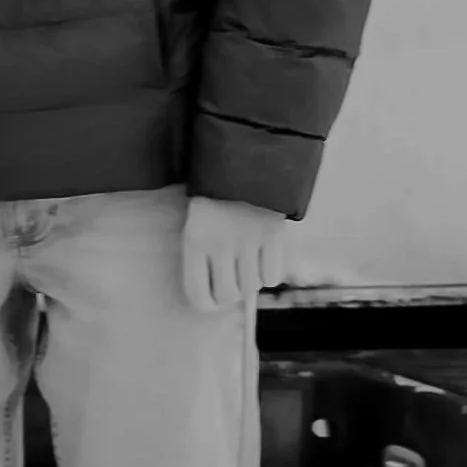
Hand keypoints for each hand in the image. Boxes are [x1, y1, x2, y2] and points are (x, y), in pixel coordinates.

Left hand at [181, 196, 286, 311]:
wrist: (242, 162)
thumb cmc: (216, 203)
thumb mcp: (199, 225)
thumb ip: (204, 259)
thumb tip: (219, 299)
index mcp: (194, 239)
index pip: (197, 293)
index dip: (207, 303)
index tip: (213, 300)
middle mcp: (219, 242)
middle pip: (227, 294)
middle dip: (231, 292)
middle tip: (233, 276)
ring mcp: (247, 239)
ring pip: (251, 287)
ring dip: (250, 279)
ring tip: (247, 257)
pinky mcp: (271, 234)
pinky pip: (272, 277)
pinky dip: (270, 272)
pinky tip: (263, 255)